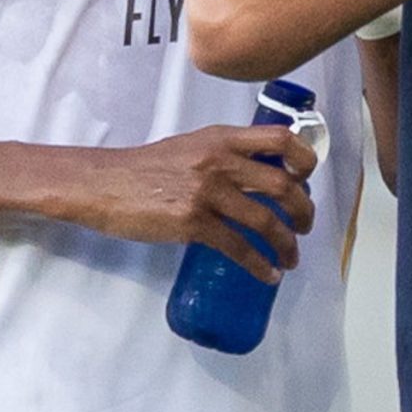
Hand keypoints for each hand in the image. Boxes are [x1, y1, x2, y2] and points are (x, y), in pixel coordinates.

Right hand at [65, 125, 318, 282]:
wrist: (104, 184)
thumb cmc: (145, 168)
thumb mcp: (191, 146)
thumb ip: (225, 154)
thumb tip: (261, 176)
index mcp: (221, 138)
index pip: (280, 138)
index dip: (305, 159)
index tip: (307, 180)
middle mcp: (219, 160)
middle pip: (282, 184)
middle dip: (303, 211)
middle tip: (304, 227)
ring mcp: (206, 191)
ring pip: (265, 220)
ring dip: (286, 244)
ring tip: (290, 258)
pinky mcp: (192, 222)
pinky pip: (238, 247)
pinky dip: (259, 264)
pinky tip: (267, 274)